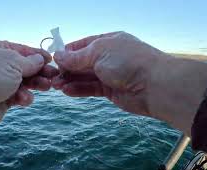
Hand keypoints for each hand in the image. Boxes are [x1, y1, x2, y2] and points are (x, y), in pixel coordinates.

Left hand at [0, 41, 57, 160]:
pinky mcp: (2, 100)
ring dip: (35, 85)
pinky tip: (24, 99)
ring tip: (46, 87)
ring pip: (24, 82)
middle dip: (40, 72)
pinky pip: (19, 96)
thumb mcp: (12, 63)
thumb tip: (40, 59)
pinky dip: (23, 97)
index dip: (38, 55)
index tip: (52, 60)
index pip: (22, 50)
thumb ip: (30, 62)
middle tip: (54, 76)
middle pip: (25, 67)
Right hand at [53, 32, 206, 134]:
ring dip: (70, 80)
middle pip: (83, 62)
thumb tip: (58, 55)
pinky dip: (79, 89)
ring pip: (86, 77)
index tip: (54, 59)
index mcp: (108, 41)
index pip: (83, 45)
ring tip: (56, 86)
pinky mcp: (111, 91)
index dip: (68, 52)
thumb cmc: (128, 61)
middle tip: (52, 76)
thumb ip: (77, 57)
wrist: (154, 85)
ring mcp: (110, 74)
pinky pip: (91, 89)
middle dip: (67, 69)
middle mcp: (109, 57)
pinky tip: (67, 91)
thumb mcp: (98, 53)